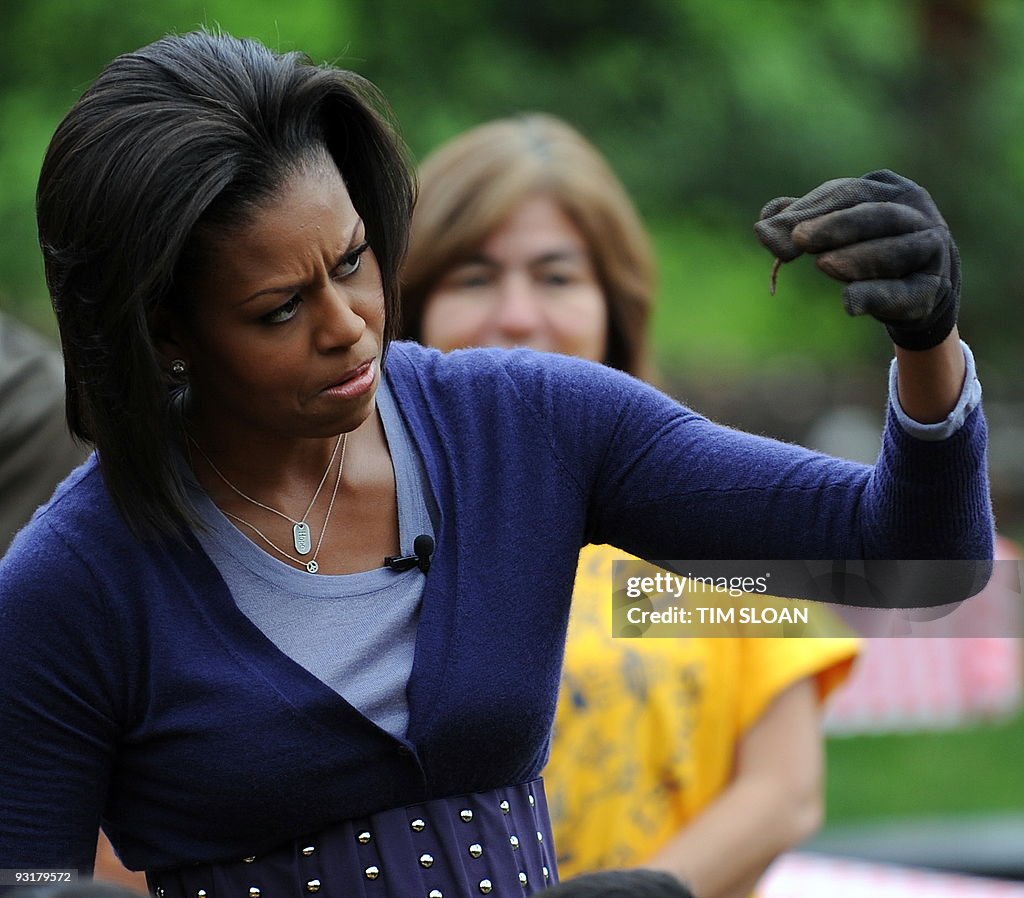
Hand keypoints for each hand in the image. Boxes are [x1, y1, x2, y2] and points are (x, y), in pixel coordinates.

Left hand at [754, 169, 959, 349]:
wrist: (921, 288)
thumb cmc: (870, 248)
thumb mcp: (836, 230)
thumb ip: (801, 222)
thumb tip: (763, 223)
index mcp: (892, 190)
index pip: (849, 192)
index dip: (812, 209)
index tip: (776, 231)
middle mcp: (918, 214)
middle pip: (878, 215)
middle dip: (836, 226)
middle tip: (799, 239)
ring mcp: (932, 251)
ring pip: (897, 251)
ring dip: (858, 258)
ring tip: (823, 265)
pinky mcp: (932, 290)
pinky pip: (904, 293)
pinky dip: (876, 296)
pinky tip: (849, 302)